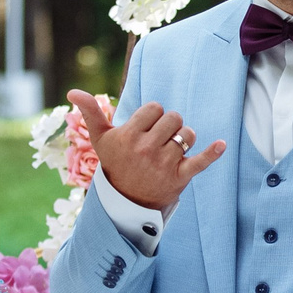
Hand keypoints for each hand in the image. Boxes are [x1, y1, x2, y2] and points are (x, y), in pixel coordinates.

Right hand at [69, 88, 225, 212]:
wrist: (126, 200)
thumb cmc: (115, 163)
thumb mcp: (100, 139)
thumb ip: (90, 112)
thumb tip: (71, 92)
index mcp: (129, 136)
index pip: (155, 108)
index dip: (152, 116)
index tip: (145, 129)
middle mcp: (146, 149)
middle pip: (174, 118)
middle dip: (169, 125)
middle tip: (159, 139)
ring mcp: (164, 164)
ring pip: (188, 134)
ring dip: (184, 138)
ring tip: (171, 149)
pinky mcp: (180, 177)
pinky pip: (200, 161)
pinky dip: (212, 153)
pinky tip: (221, 145)